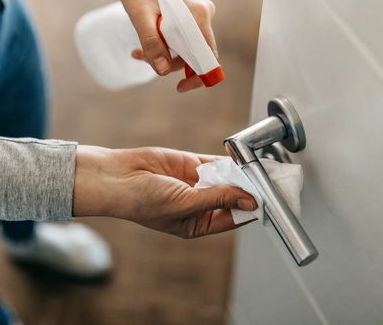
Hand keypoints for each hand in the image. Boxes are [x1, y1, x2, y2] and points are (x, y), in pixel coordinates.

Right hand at [72, 145, 256, 238]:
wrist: (117, 177)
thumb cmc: (141, 202)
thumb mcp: (185, 204)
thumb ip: (218, 198)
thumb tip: (248, 199)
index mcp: (197, 224)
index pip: (232, 218)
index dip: (248, 208)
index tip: (265, 199)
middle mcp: (199, 205)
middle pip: (232, 197)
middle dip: (246, 190)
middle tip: (264, 180)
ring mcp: (195, 184)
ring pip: (226, 178)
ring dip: (239, 174)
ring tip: (254, 168)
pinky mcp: (190, 164)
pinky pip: (215, 162)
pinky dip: (228, 160)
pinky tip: (239, 158)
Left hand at [106, 0, 217, 92]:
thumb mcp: (140, 16)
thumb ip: (152, 43)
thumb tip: (163, 71)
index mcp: (198, 14)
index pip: (208, 56)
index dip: (198, 77)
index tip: (180, 87)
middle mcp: (204, 13)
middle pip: (197, 53)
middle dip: (172, 64)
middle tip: (143, 60)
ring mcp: (199, 12)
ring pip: (189, 46)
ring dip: (166, 54)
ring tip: (138, 50)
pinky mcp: (192, 12)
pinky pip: (185, 36)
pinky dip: (167, 43)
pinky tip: (147, 40)